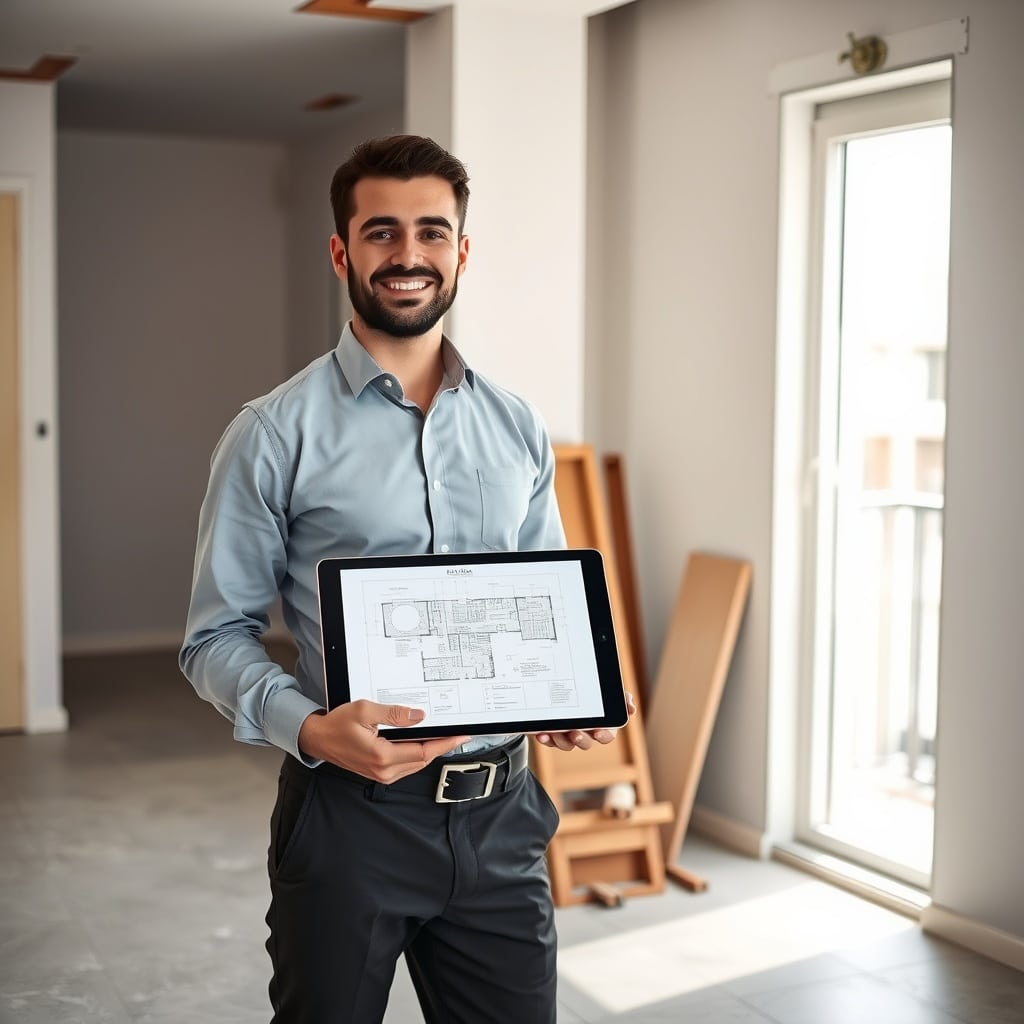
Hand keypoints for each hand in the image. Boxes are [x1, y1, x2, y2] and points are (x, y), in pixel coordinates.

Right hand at [298, 700, 468, 782]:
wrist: (319, 739)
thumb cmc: (337, 725)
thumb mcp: (365, 710)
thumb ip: (394, 714)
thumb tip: (418, 716)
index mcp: (382, 756)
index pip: (423, 751)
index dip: (445, 743)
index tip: (460, 736)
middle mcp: (384, 770)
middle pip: (423, 759)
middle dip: (442, 746)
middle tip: (458, 734)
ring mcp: (381, 774)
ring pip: (416, 764)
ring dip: (431, 751)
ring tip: (445, 737)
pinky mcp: (379, 773)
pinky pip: (406, 766)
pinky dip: (418, 754)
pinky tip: (424, 743)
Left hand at [534, 691, 636, 751]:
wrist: (569, 690)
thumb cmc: (595, 696)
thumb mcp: (609, 693)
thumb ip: (622, 698)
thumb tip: (631, 708)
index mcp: (603, 727)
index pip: (606, 736)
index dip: (603, 735)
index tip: (598, 731)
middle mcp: (587, 735)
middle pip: (586, 743)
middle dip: (580, 739)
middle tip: (574, 733)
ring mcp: (570, 736)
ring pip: (567, 744)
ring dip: (560, 740)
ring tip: (553, 731)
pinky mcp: (555, 736)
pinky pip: (551, 741)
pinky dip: (546, 738)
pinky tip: (541, 733)